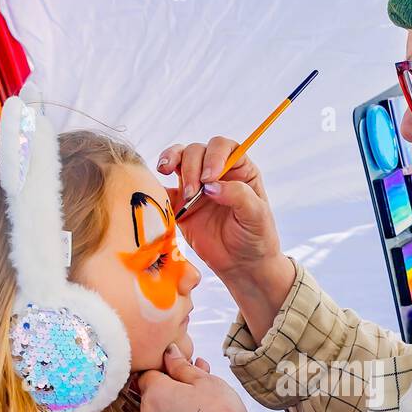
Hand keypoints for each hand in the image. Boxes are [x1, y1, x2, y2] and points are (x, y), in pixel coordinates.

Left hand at [137, 344, 251, 411]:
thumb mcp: (203, 381)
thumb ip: (182, 365)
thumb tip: (169, 352)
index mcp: (154, 391)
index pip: (148, 371)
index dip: (165, 364)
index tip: (183, 363)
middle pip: (155, 389)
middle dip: (173, 381)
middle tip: (198, 374)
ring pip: (162, 406)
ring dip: (178, 397)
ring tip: (204, 391)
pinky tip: (200, 410)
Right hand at [157, 136, 281, 285]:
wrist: (242, 265)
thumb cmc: (256, 237)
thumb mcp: (256, 215)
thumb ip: (238, 195)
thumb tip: (211, 185)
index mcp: (239, 169)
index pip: (223, 146)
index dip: (214, 155)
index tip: (210, 177)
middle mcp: (216, 172)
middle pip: (197, 151)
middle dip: (191, 167)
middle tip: (193, 193)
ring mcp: (196, 186)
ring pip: (179, 159)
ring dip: (171, 162)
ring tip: (166, 173)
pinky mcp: (180, 204)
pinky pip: (164, 189)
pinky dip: (157, 187)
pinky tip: (155, 191)